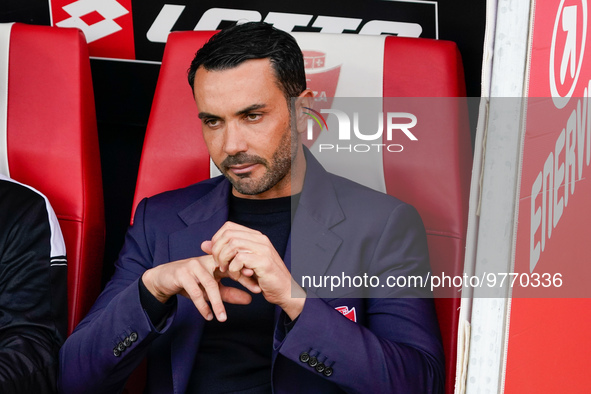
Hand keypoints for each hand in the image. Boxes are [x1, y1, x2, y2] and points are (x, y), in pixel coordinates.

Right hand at [141, 252, 259, 321]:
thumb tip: (250, 300)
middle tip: (253, 297)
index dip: (247, 277)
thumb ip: (230, 293)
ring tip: (223, 318)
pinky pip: (195, 292)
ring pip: (210, 285)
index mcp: (216, 261)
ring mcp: (194, 266)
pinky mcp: (182, 274)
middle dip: (240, 283)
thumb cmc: (191, 282)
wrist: (164, 278)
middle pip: (227, 271)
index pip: (235, 266)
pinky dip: (202, 306)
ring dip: (218, 303)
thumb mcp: (212, 289)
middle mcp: (207, 260)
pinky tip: (208, 316)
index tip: (259, 288)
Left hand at [203, 221, 305, 319]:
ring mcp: (263, 249)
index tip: (216, 255)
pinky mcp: (263, 261)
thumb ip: (224, 252)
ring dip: (225, 260)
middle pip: (228, 234)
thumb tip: (204, 244)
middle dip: (218, 251)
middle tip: (220, 265)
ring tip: (228, 271)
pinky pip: (239, 259)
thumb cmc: (264, 278)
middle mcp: (260, 239)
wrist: (286, 291)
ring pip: (232, 245)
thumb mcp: (242, 263)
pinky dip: (234, 269)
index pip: (228, 226)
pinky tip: (238, 277)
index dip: (217, 239)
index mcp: (256, 236)